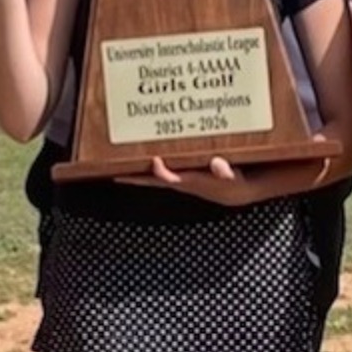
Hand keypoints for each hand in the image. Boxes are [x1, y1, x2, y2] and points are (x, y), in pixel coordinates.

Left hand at [122, 155, 254, 205]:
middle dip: (135, 178)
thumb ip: (224, 171)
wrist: (235, 192)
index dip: (162, 173)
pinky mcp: (181, 177)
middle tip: (116, 174)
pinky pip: (160, 173)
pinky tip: (141, 159)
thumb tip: (218, 166)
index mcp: (192, 182)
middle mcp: (181, 182)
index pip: (171, 179)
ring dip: (138, 173)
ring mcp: (179, 181)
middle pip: (153, 181)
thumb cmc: (232, 182)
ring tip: (121, 166)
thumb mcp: (232, 177)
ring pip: (153, 178)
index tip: (155, 160)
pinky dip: (149, 168)